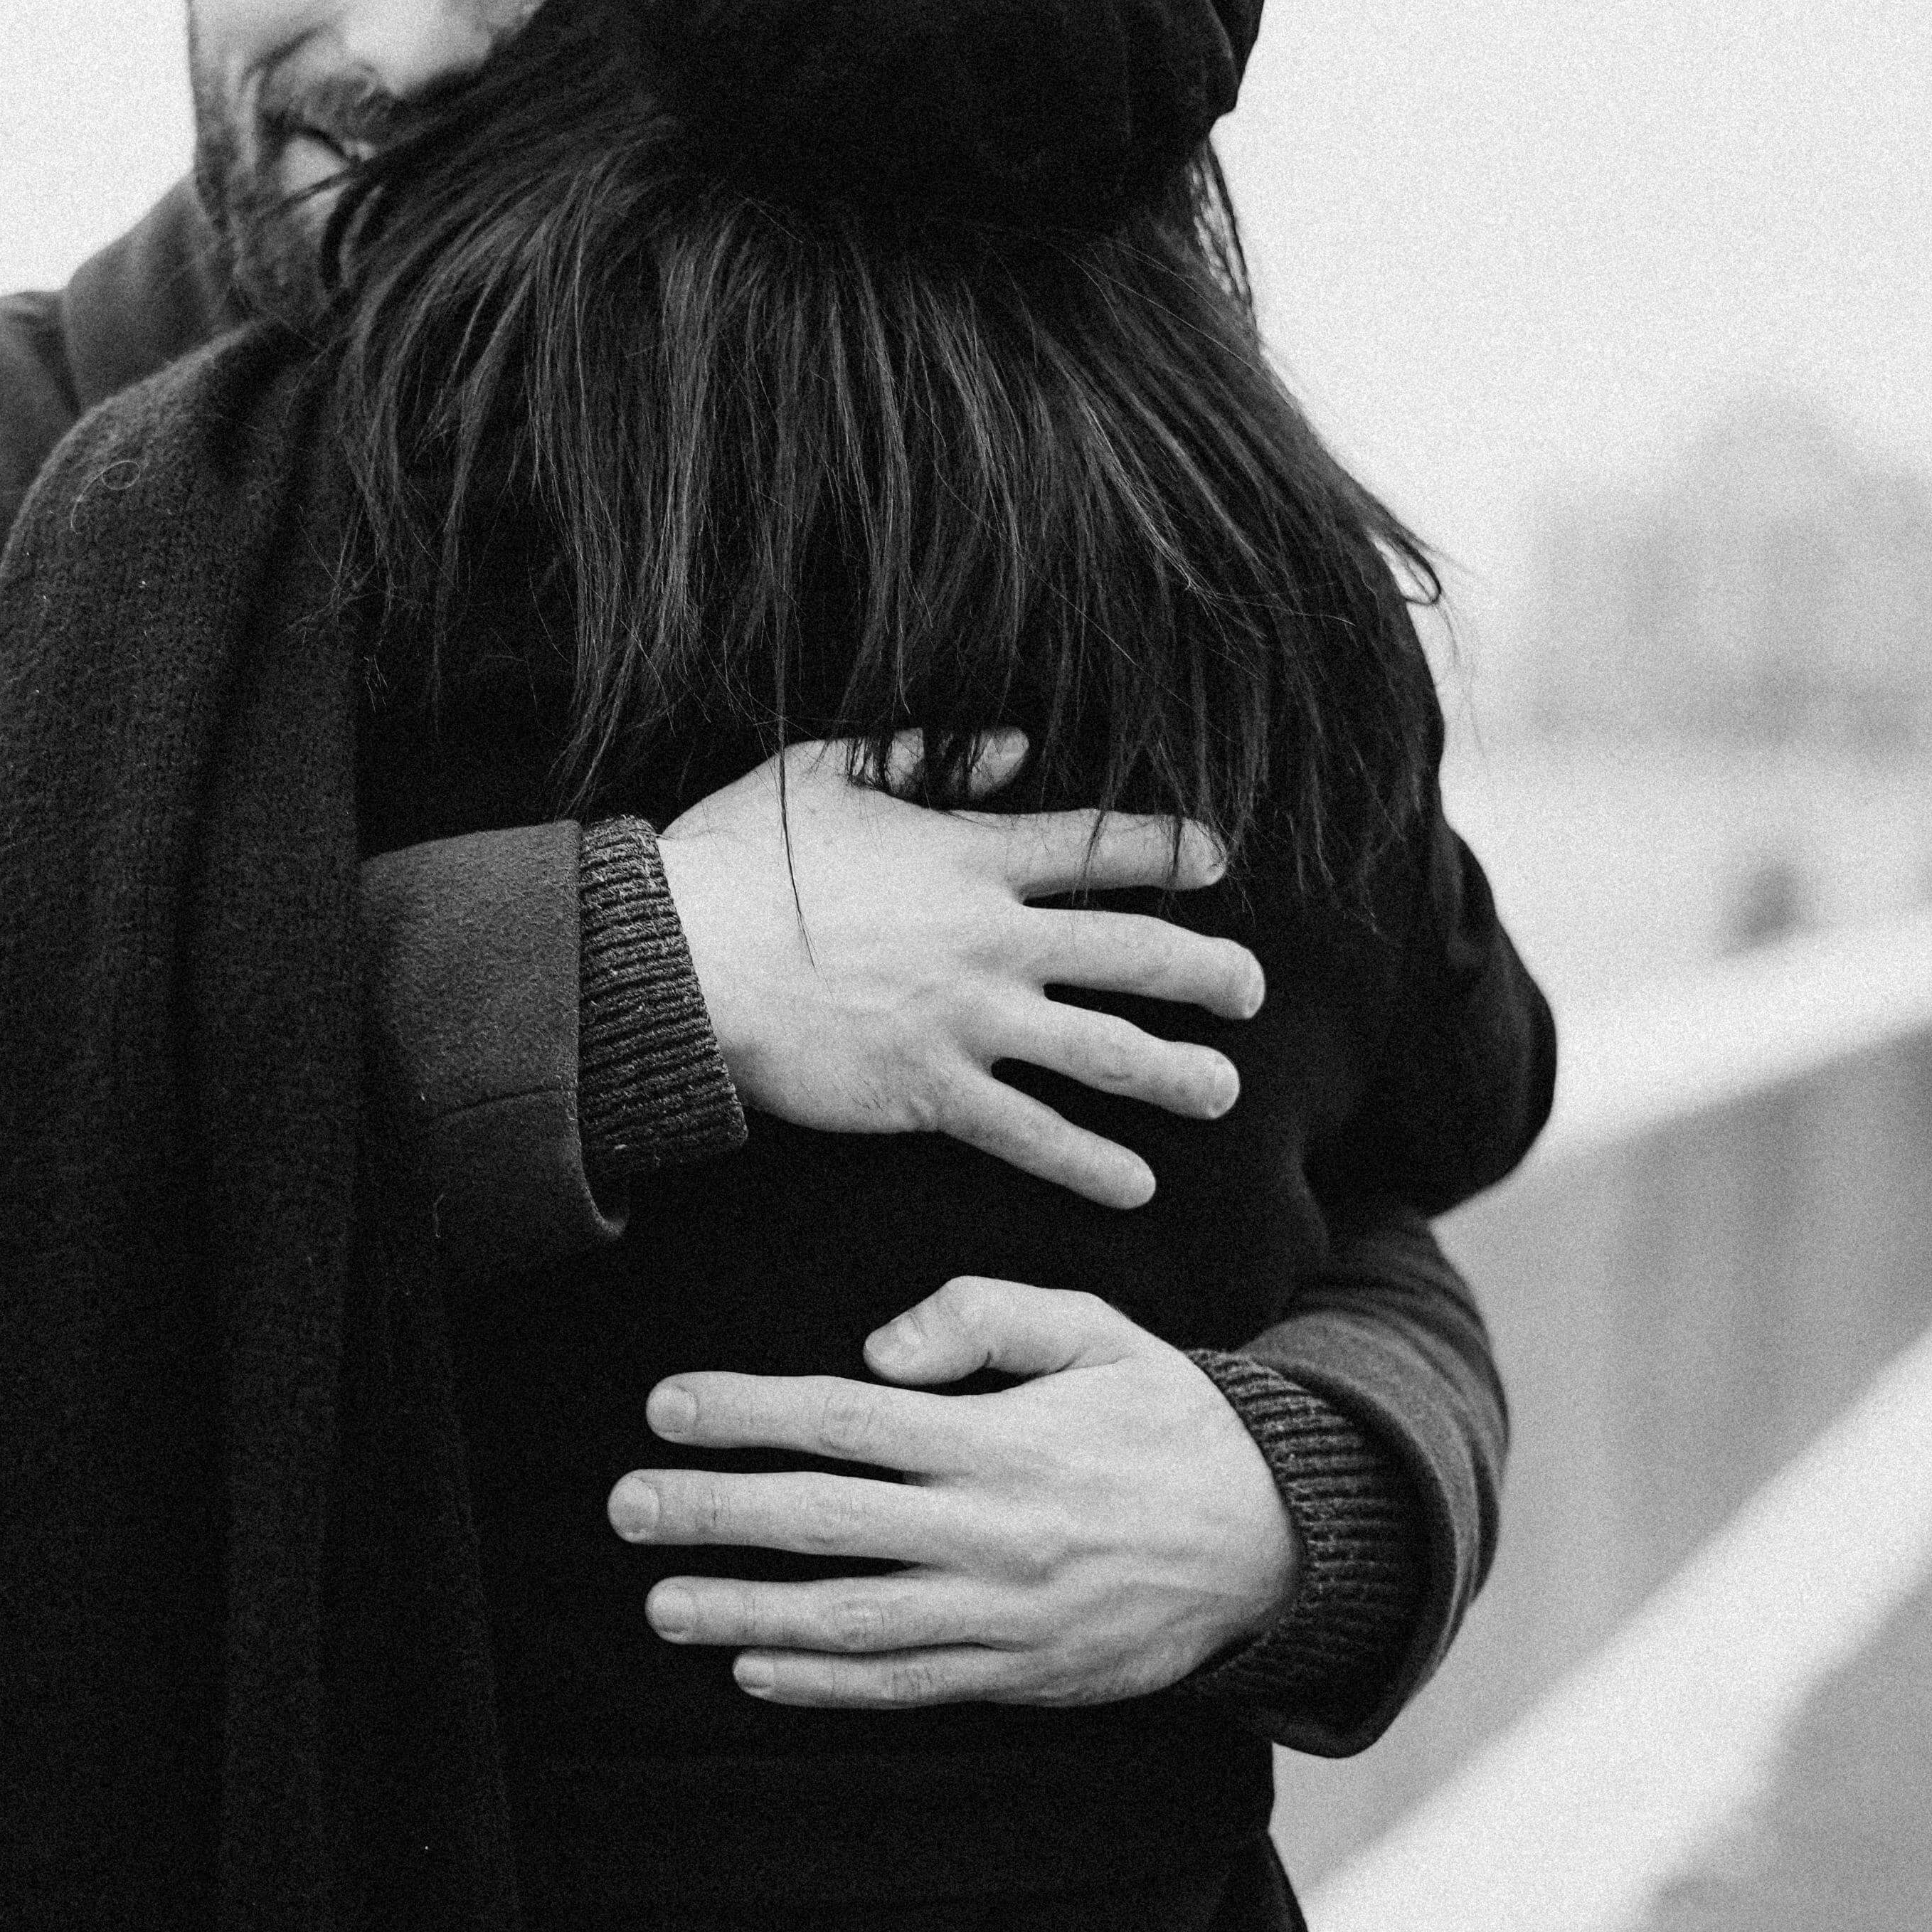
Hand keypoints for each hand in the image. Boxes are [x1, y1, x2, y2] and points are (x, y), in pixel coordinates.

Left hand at [609, 1278, 1301, 1708]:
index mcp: (1004, 1441)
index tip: (666, 1407)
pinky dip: (824, 1686)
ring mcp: (1007, 1618)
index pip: (847, 1423)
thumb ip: (982, 1316)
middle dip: (715, 1516)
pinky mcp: (1025, 1678)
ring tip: (660, 1603)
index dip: (747, 1414)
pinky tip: (753, 1669)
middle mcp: (996, 1535)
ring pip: (852, 1623)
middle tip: (625, 1507)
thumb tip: (875, 1351)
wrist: (1280, 1538)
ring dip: (745, 1614)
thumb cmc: (1165, 1417)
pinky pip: (907, 1687)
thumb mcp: (1093, 1331)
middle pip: (827, 1524)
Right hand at [657, 734, 1261, 1205]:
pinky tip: (1135, 1186)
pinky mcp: (930, 1090)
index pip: (1098, 846)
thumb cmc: (736, 860)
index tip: (1213, 858)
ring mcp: (967, 1019)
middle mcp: (991, 938)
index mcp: (970, 855)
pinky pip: (1032, 1133)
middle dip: (1209, 973)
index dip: (1167, 848)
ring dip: (1177, 1074)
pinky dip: (1089, 1163)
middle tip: (1250, 990)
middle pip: (1135, 953)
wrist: (681, 960)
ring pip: (1107, 1051)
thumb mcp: (826, 772)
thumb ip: (929, 754)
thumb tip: (1017, 745)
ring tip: (1223, 1093)